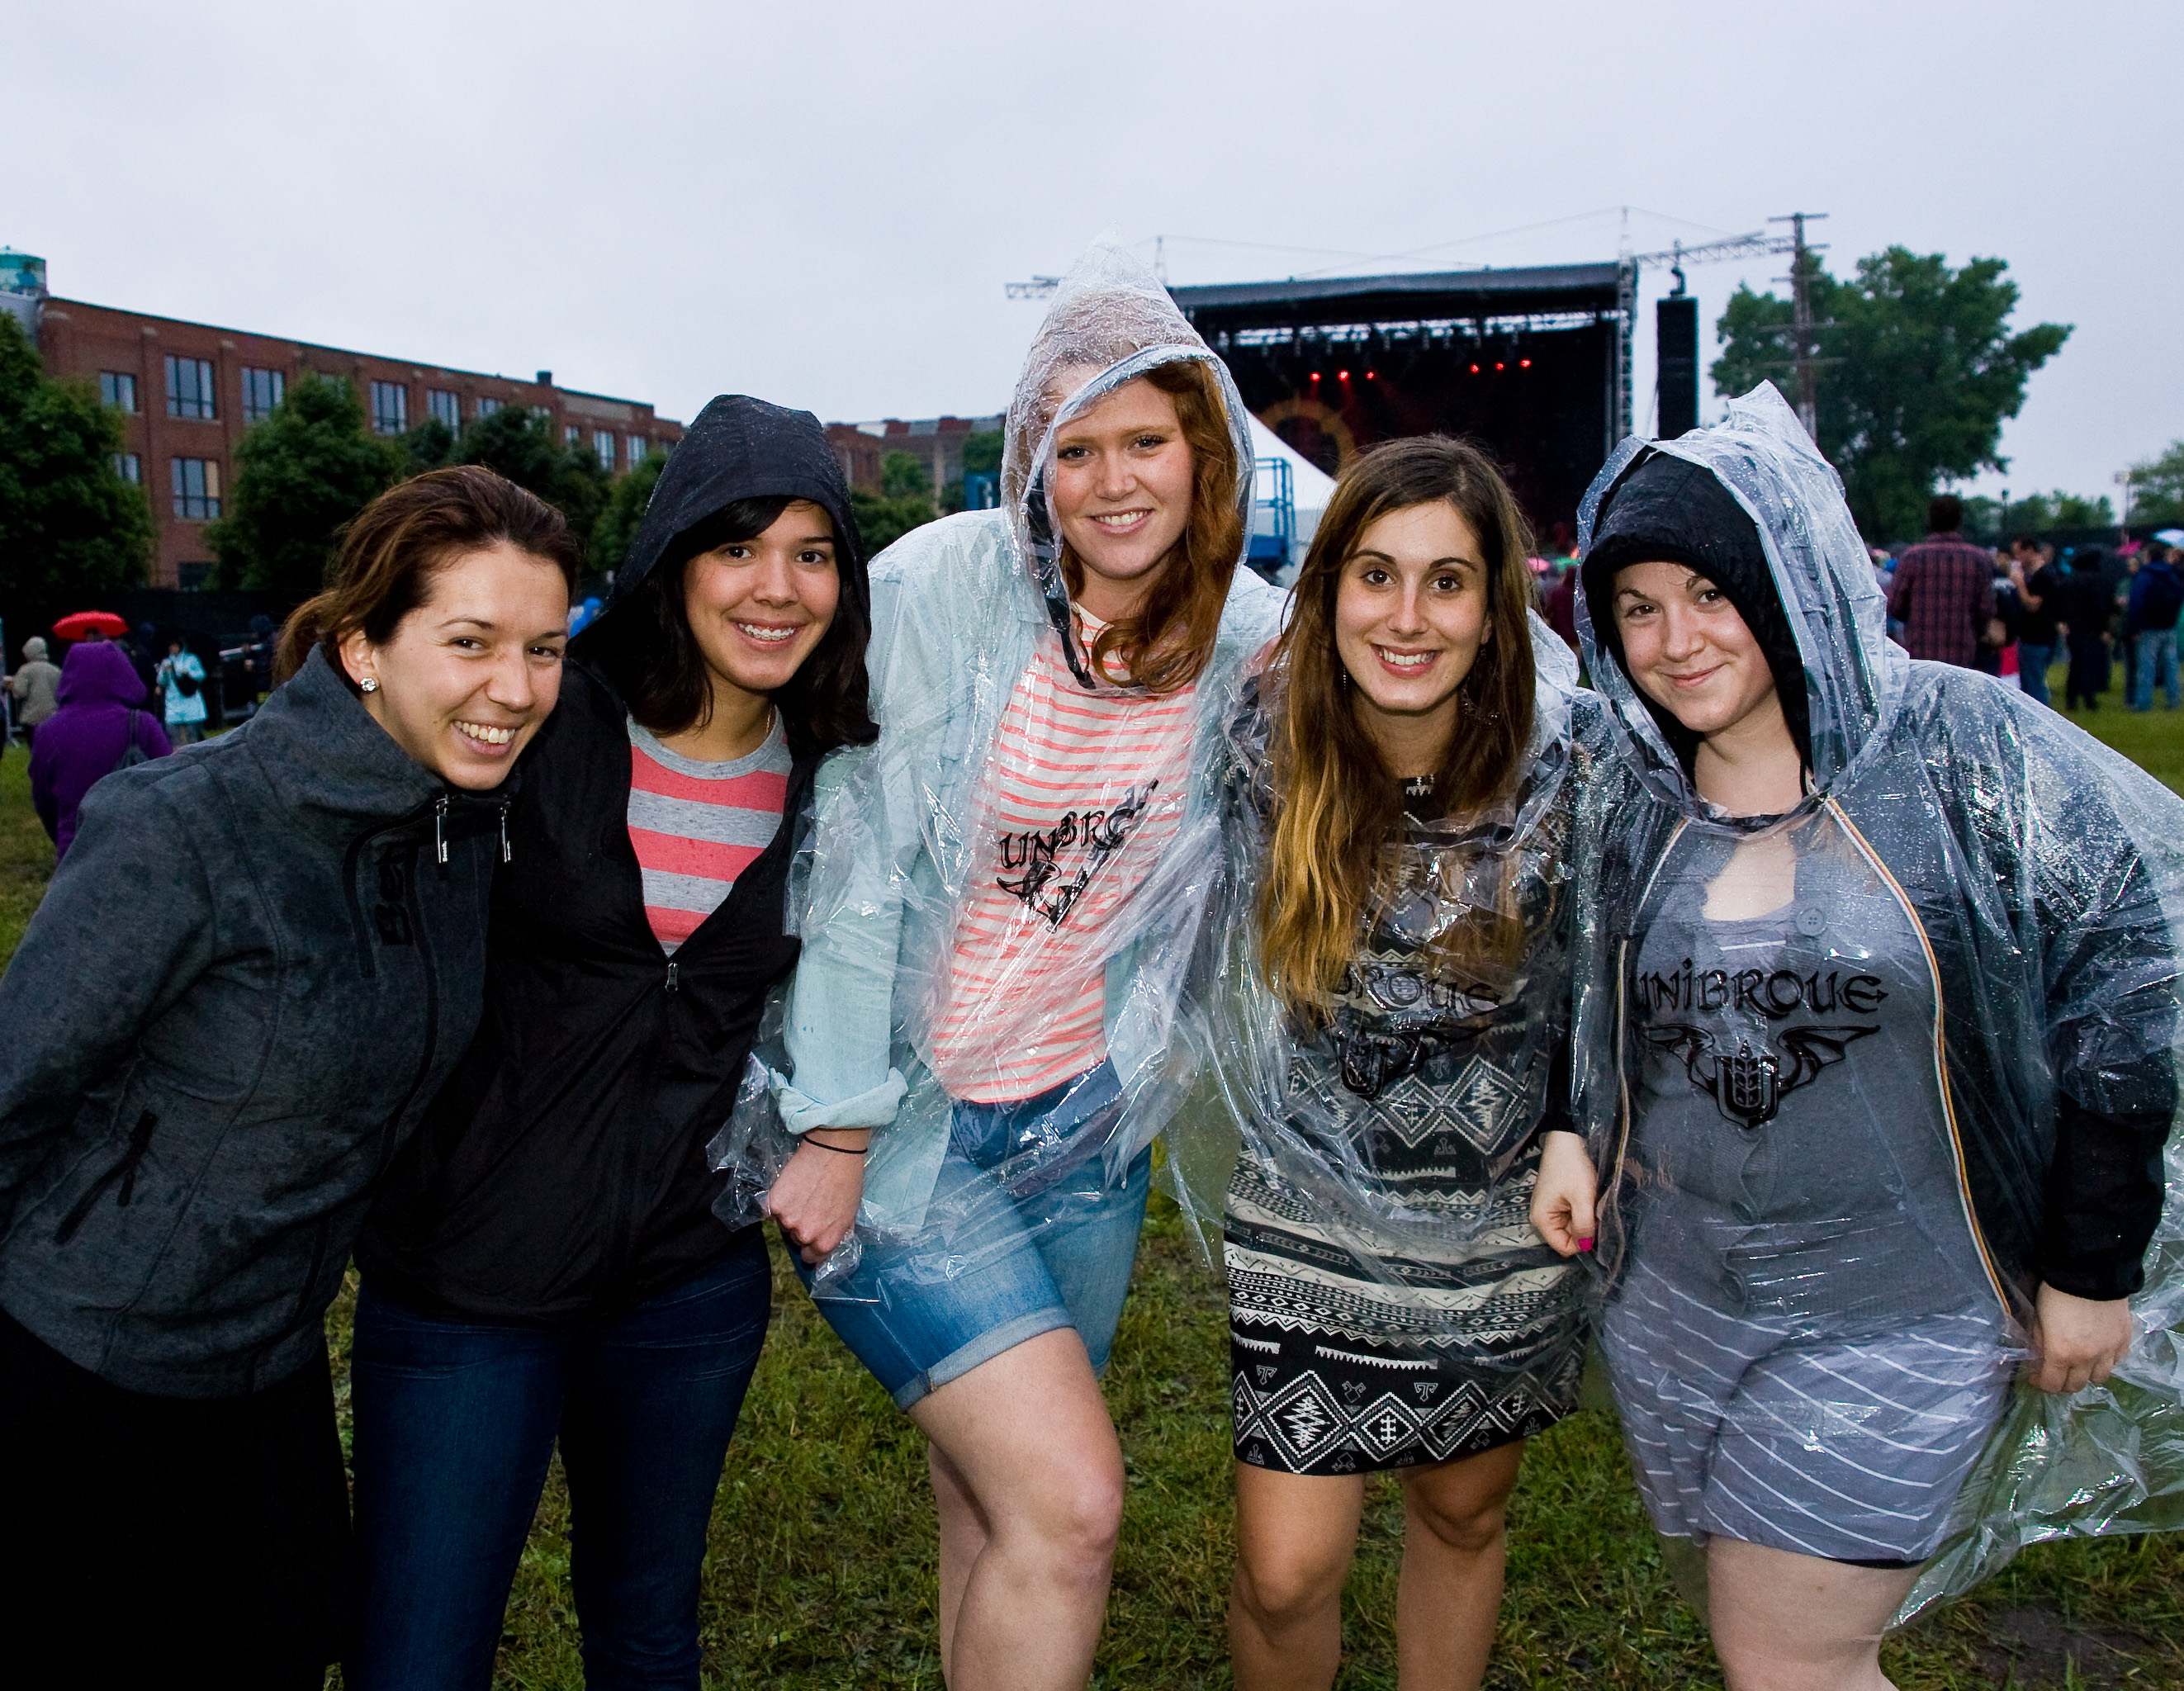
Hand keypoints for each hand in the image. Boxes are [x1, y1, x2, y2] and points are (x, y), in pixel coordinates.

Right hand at [768, 1130, 868, 1264]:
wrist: (834, 1152)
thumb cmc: (848, 1180)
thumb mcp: (850, 1214)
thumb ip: (837, 1233)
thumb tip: (827, 1246)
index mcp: (826, 1241)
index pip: (810, 1258)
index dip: (810, 1249)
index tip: (809, 1240)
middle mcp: (805, 1235)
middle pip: (795, 1239)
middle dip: (800, 1227)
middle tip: (809, 1207)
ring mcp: (787, 1220)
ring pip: (782, 1224)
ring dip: (788, 1214)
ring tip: (801, 1194)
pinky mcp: (774, 1204)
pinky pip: (770, 1210)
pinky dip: (777, 1202)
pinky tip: (790, 1189)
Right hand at [1530, 1130, 1597, 1257]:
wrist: (1566, 1140)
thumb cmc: (1572, 1168)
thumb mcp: (1582, 1198)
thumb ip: (1584, 1226)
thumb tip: (1585, 1247)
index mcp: (1542, 1220)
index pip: (1565, 1247)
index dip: (1582, 1241)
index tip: (1594, 1224)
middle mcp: (1541, 1218)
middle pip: (1567, 1237)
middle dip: (1584, 1228)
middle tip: (1593, 1209)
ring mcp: (1548, 1209)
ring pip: (1571, 1227)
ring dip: (1584, 1218)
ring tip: (1589, 1201)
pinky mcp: (1555, 1201)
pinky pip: (1570, 1216)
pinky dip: (1580, 1210)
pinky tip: (1585, 1197)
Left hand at [2025, 1282, 2134, 1393]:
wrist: (2089, 1274)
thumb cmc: (2056, 1294)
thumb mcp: (2038, 1318)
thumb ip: (2039, 1342)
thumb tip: (2039, 1358)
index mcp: (2061, 1354)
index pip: (2053, 1384)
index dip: (2043, 1384)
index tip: (2037, 1377)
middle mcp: (2087, 1359)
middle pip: (2076, 1386)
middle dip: (2063, 1383)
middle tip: (2056, 1372)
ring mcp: (2109, 1352)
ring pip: (2099, 1378)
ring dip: (2087, 1375)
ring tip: (2080, 1364)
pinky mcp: (2124, 1342)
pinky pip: (2116, 1362)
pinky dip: (2106, 1362)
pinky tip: (2098, 1352)